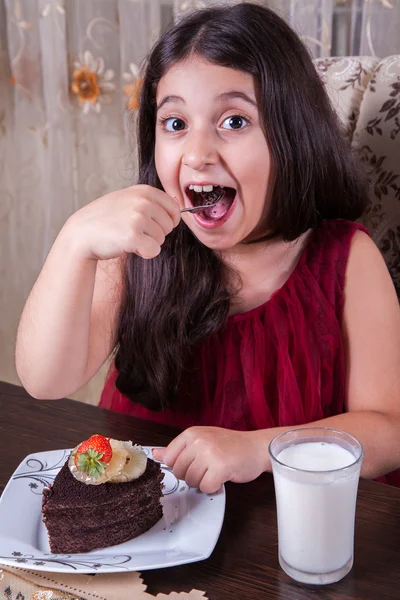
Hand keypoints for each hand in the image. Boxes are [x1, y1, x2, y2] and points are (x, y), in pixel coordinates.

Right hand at [64, 185, 180, 260]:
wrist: (81, 234)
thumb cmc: (105, 219)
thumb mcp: (127, 199)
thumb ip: (149, 200)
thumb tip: (177, 206)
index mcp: (144, 191)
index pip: (174, 208)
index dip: (168, 221)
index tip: (154, 226)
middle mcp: (143, 201)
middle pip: (169, 226)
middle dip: (155, 234)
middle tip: (134, 232)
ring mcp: (138, 218)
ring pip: (161, 240)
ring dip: (147, 243)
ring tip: (126, 236)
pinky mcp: (133, 236)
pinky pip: (154, 251)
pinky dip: (143, 253)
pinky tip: (127, 246)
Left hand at [152, 426, 267, 493]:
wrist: (256, 447)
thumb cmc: (230, 445)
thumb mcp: (202, 441)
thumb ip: (179, 448)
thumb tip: (155, 454)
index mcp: (192, 433)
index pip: (170, 457)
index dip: (180, 466)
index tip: (193, 464)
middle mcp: (199, 441)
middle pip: (179, 471)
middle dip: (192, 476)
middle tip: (207, 469)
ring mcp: (210, 454)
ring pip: (191, 481)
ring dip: (203, 482)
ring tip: (215, 472)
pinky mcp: (220, 468)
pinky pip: (206, 487)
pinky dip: (213, 487)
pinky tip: (222, 478)